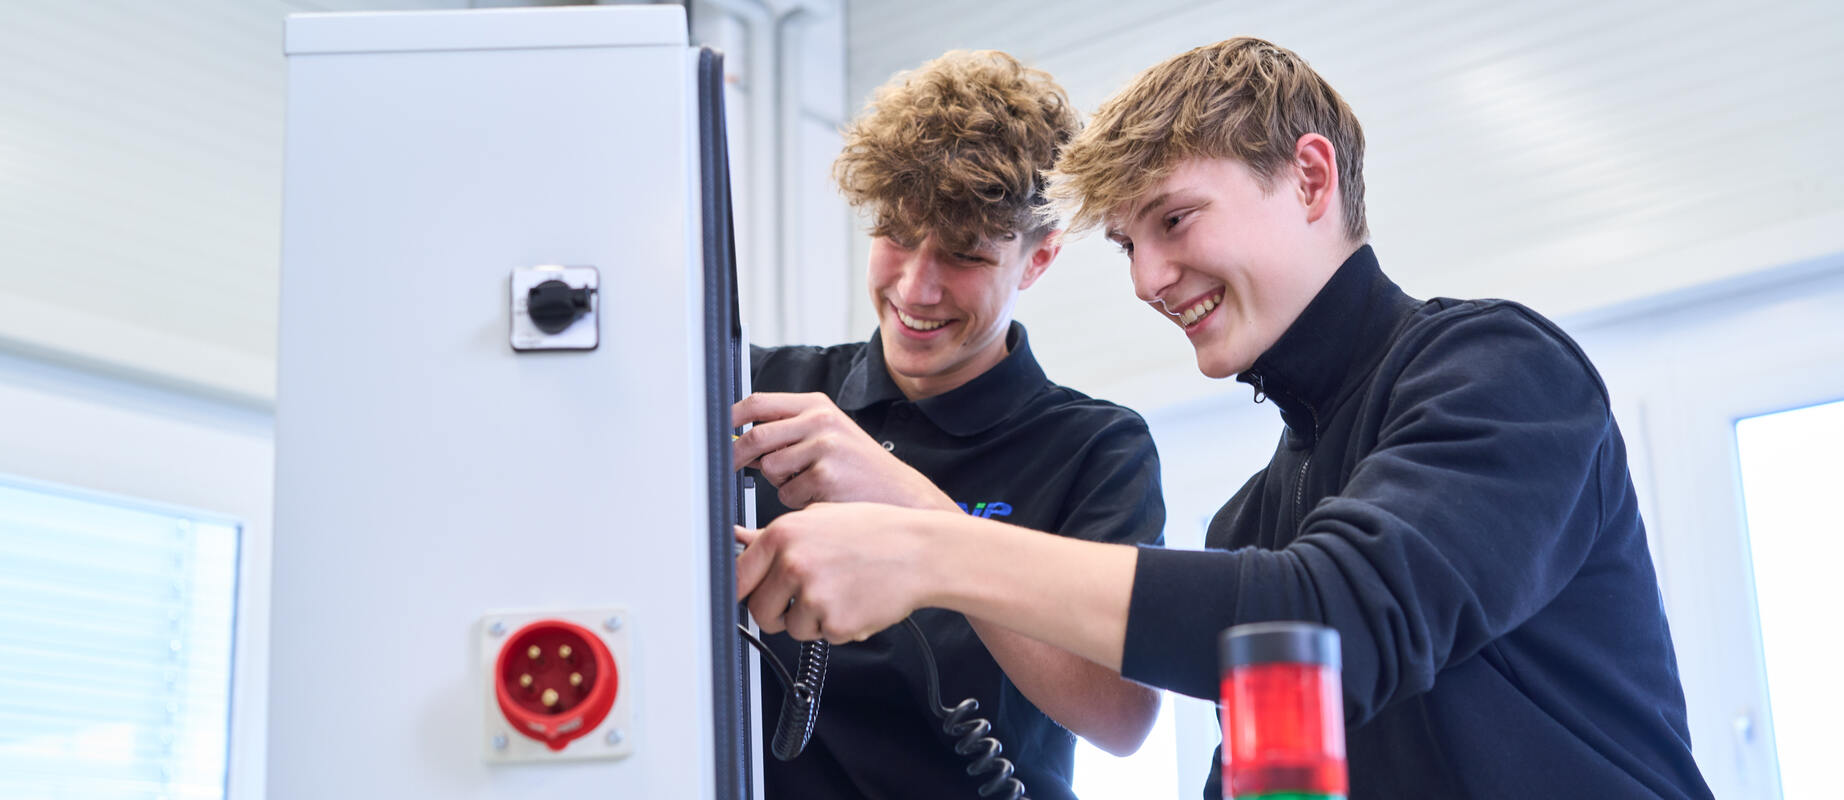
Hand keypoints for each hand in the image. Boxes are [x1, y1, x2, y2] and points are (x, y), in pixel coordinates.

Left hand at [732, 392, 955, 510]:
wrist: (900, 495)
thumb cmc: (861, 470)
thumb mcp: (830, 435)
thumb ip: (791, 430)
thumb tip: (740, 441)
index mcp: (817, 405)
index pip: (758, 402)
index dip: (730, 418)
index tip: (715, 431)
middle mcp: (820, 420)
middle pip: (756, 436)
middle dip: (737, 457)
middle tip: (731, 470)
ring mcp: (823, 446)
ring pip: (770, 468)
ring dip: (780, 483)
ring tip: (808, 484)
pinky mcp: (825, 475)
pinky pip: (787, 493)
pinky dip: (797, 501)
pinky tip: (822, 496)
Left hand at [734, 503, 940, 642]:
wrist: (921, 552)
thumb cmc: (876, 532)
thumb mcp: (820, 518)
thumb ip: (775, 535)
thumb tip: (739, 539)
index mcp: (783, 534)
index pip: (738, 576)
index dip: (746, 590)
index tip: (754, 594)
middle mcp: (794, 563)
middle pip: (758, 610)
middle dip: (776, 612)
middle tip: (801, 600)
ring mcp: (814, 595)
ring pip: (791, 628)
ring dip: (811, 620)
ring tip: (839, 593)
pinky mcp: (836, 622)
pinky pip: (823, 637)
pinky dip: (838, 627)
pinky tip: (855, 601)